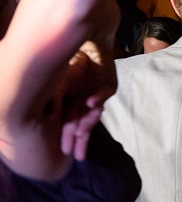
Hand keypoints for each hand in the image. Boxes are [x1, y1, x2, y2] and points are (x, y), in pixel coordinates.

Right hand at [57, 38, 116, 160]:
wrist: (86, 45)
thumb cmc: (70, 65)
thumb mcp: (58, 85)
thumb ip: (56, 100)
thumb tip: (51, 117)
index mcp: (73, 105)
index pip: (70, 126)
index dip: (68, 138)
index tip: (65, 152)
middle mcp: (86, 103)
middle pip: (84, 125)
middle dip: (80, 140)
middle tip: (77, 155)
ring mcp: (99, 95)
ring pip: (95, 113)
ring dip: (88, 121)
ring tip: (80, 132)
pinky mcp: (110, 86)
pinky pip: (104, 94)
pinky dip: (97, 99)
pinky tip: (90, 104)